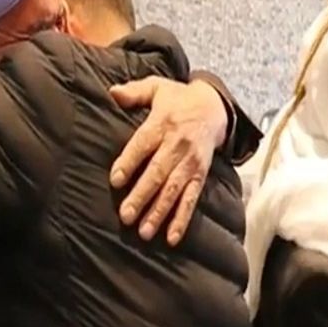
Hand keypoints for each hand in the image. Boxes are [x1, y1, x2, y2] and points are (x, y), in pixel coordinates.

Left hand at [109, 77, 228, 244]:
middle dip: (142, 196)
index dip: (129, 162)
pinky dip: (182, 219)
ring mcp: (190, 163)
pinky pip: (191, 199)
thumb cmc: (178, 99)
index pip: (142, 145)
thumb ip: (134, 91)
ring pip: (173, 190)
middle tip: (126, 216)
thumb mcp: (157, 87)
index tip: (115, 180)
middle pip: (157, 173)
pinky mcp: (200, 175)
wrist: (215, 107)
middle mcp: (176, 146)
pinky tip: (172, 238)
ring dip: (159, 212)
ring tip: (144, 232)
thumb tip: (112, 92)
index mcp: (162, 124)